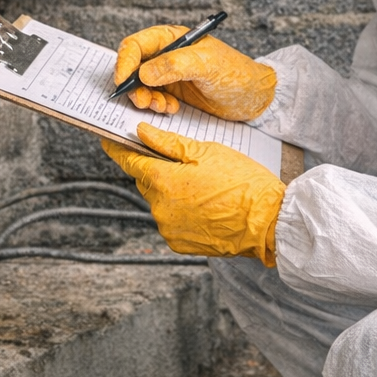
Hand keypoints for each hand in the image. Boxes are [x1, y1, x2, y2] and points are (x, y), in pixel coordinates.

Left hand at [101, 123, 285, 265]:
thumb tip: (141, 133)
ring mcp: (168, 228)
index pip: (129, 161)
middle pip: (146, 181)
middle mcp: (159, 208)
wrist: (268, 223)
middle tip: (183, 162)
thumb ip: (168, 144)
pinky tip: (204, 204)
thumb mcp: (206, 152)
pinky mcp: (179, 243)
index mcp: (162, 181)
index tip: (108, 141)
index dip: (118, 150)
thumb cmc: (243, 183)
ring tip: (203, 186)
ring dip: (170, 191)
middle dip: (157, 170)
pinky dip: (180, 211)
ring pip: (158, 201)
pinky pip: (170, 220)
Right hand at [114, 25, 275, 118]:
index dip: (124, 62)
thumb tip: (144, 73)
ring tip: (161, 107)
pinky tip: (171, 109)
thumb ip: (175, 65)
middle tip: (143, 101)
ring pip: (140, 86)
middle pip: (133, 67)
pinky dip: (156, 106)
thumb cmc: (236, 74)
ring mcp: (168, 75)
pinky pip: (153, 99)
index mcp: (172, 39)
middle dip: (133, 85)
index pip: (136, 45)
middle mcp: (166, 55)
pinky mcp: (173, 92)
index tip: (123, 82)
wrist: (254, 97)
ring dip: (145, 98)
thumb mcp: (208, 65)